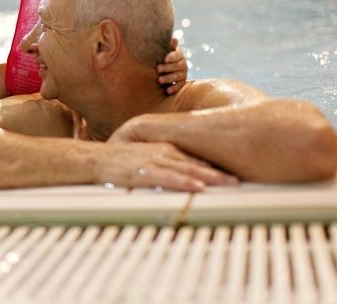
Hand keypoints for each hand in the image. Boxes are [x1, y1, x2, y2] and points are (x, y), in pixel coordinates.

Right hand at [95, 141, 237, 191]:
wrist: (95, 160)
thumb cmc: (120, 163)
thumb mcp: (147, 160)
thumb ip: (166, 166)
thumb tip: (186, 178)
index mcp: (167, 149)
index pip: (197, 158)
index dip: (218, 165)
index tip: (237, 172)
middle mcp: (164, 152)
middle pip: (198, 163)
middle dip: (220, 171)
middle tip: (241, 179)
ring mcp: (154, 160)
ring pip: (187, 169)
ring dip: (209, 176)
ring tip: (228, 183)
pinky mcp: (144, 171)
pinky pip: (168, 177)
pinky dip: (184, 181)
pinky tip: (197, 186)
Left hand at [158, 37, 187, 94]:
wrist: (166, 68)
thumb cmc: (164, 57)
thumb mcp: (165, 51)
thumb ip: (170, 46)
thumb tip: (174, 39)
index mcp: (179, 55)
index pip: (177, 55)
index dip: (171, 57)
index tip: (164, 59)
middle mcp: (183, 65)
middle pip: (177, 66)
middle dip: (167, 68)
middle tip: (158, 69)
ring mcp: (183, 74)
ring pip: (178, 76)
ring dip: (169, 78)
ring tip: (159, 80)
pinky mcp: (181, 83)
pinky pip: (179, 86)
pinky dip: (174, 88)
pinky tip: (168, 91)